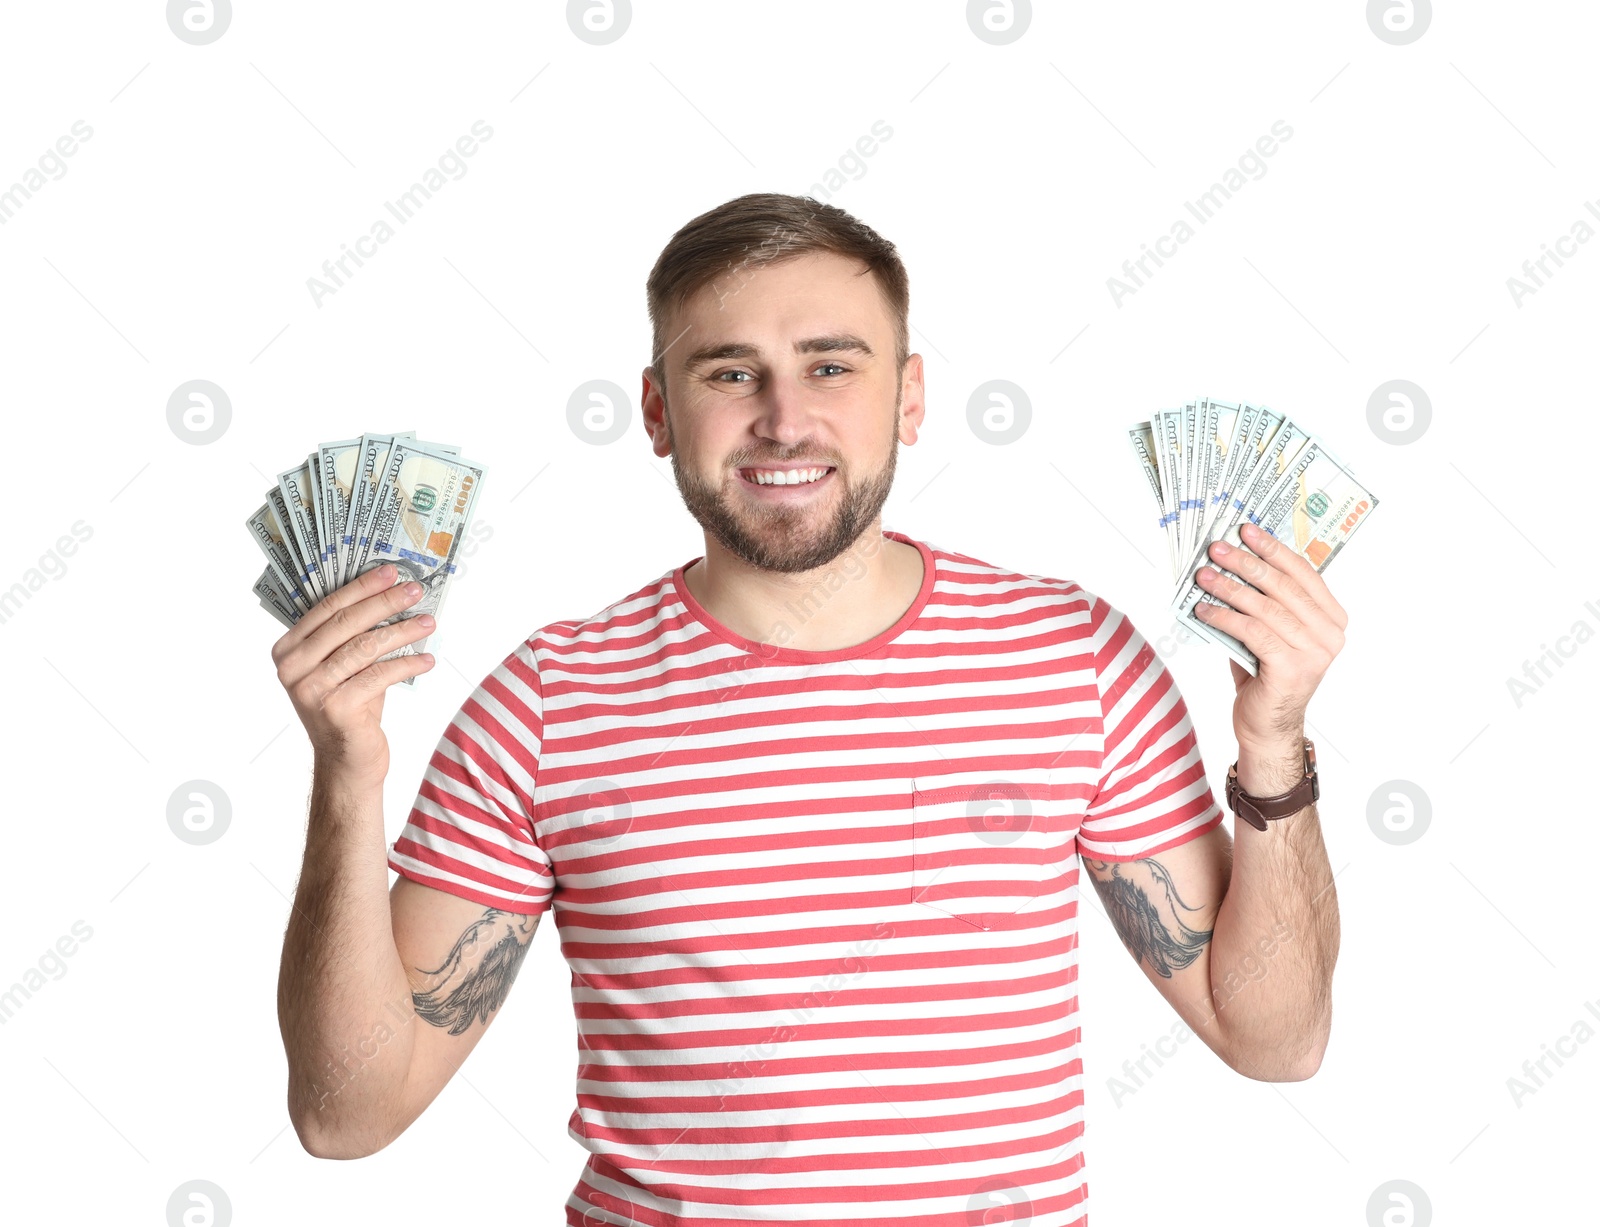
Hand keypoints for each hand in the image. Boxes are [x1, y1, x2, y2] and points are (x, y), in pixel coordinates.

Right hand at [271, 562, 438, 788]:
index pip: (328, 608)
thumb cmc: (350, 706)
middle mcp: (292, 668)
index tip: (391, 571)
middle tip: (416, 590)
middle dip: (385, 602)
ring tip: (429, 622)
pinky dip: (407, 665)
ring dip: (403, 632)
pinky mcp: (335, 709)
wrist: (346, 760)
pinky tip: (427, 659)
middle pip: (346, 623)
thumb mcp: (344, 666)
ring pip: (365, 647)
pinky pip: (379, 676)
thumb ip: (352, 635)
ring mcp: (311, 690)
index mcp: (288, 649)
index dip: (362, 588)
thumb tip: (391, 592)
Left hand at [1192, 521, 1347, 757]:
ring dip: (1230, 588)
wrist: (1267, 726)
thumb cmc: (1266, 675)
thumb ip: (1264, 602)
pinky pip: (1253, 632)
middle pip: (1284, 586)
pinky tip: (1203, 610)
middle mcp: (1331, 634)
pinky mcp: (1292, 669)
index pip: (1304, 573)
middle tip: (1217, 549)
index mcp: (1332, 618)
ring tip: (1204, 577)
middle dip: (1246, 563)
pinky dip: (1225, 617)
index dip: (1273, 549)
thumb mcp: (1269, 631)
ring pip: (1266, 608)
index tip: (1246, 531)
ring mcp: (1315, 653)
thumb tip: (1231, 562)